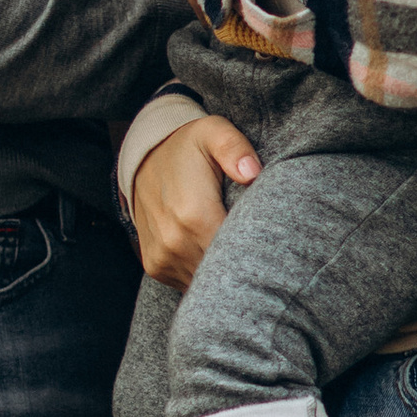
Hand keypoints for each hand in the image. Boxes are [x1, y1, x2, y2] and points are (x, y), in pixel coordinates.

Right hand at [130, 114, 259, 286]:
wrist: (145, 159)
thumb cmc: (188, 148)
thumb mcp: (213, 133)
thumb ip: (235, 148)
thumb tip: (253, 172)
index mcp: (194, 216)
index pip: (237, 253)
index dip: (258, 251)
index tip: (272, 244)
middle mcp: (174, 243)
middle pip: (223, 272)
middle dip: (244, 265)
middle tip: (262, 250)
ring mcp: (163, 259)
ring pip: (206, 282)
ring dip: (224, 272)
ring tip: (240, 252)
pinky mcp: (156, 266)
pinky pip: (189, 283)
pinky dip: (205, 274)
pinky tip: (217, 255)